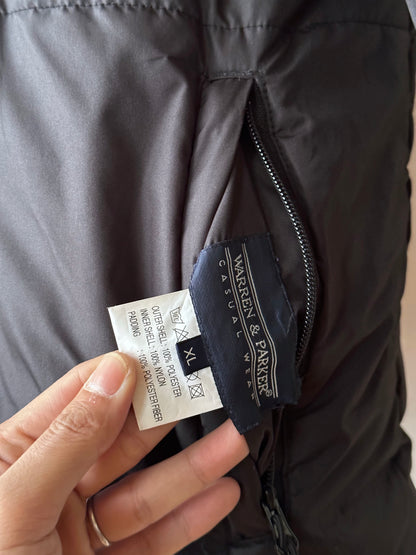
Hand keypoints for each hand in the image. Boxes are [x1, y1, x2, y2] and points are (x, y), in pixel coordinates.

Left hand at [0, 353, 248, 553]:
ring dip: (191, 466)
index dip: (123, 371)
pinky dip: (187, 517)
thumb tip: (115, 373)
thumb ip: (69, 438)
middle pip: (119, 439)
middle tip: (211, 391)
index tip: (166, 350)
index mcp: (14, 456)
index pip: (79, 397)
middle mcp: (48, 486)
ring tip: (234, 439)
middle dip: (167, 416)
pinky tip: (219, 494)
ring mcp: (77, 530)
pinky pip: (152, 537)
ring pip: (143, 488)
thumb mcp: (15, 505)